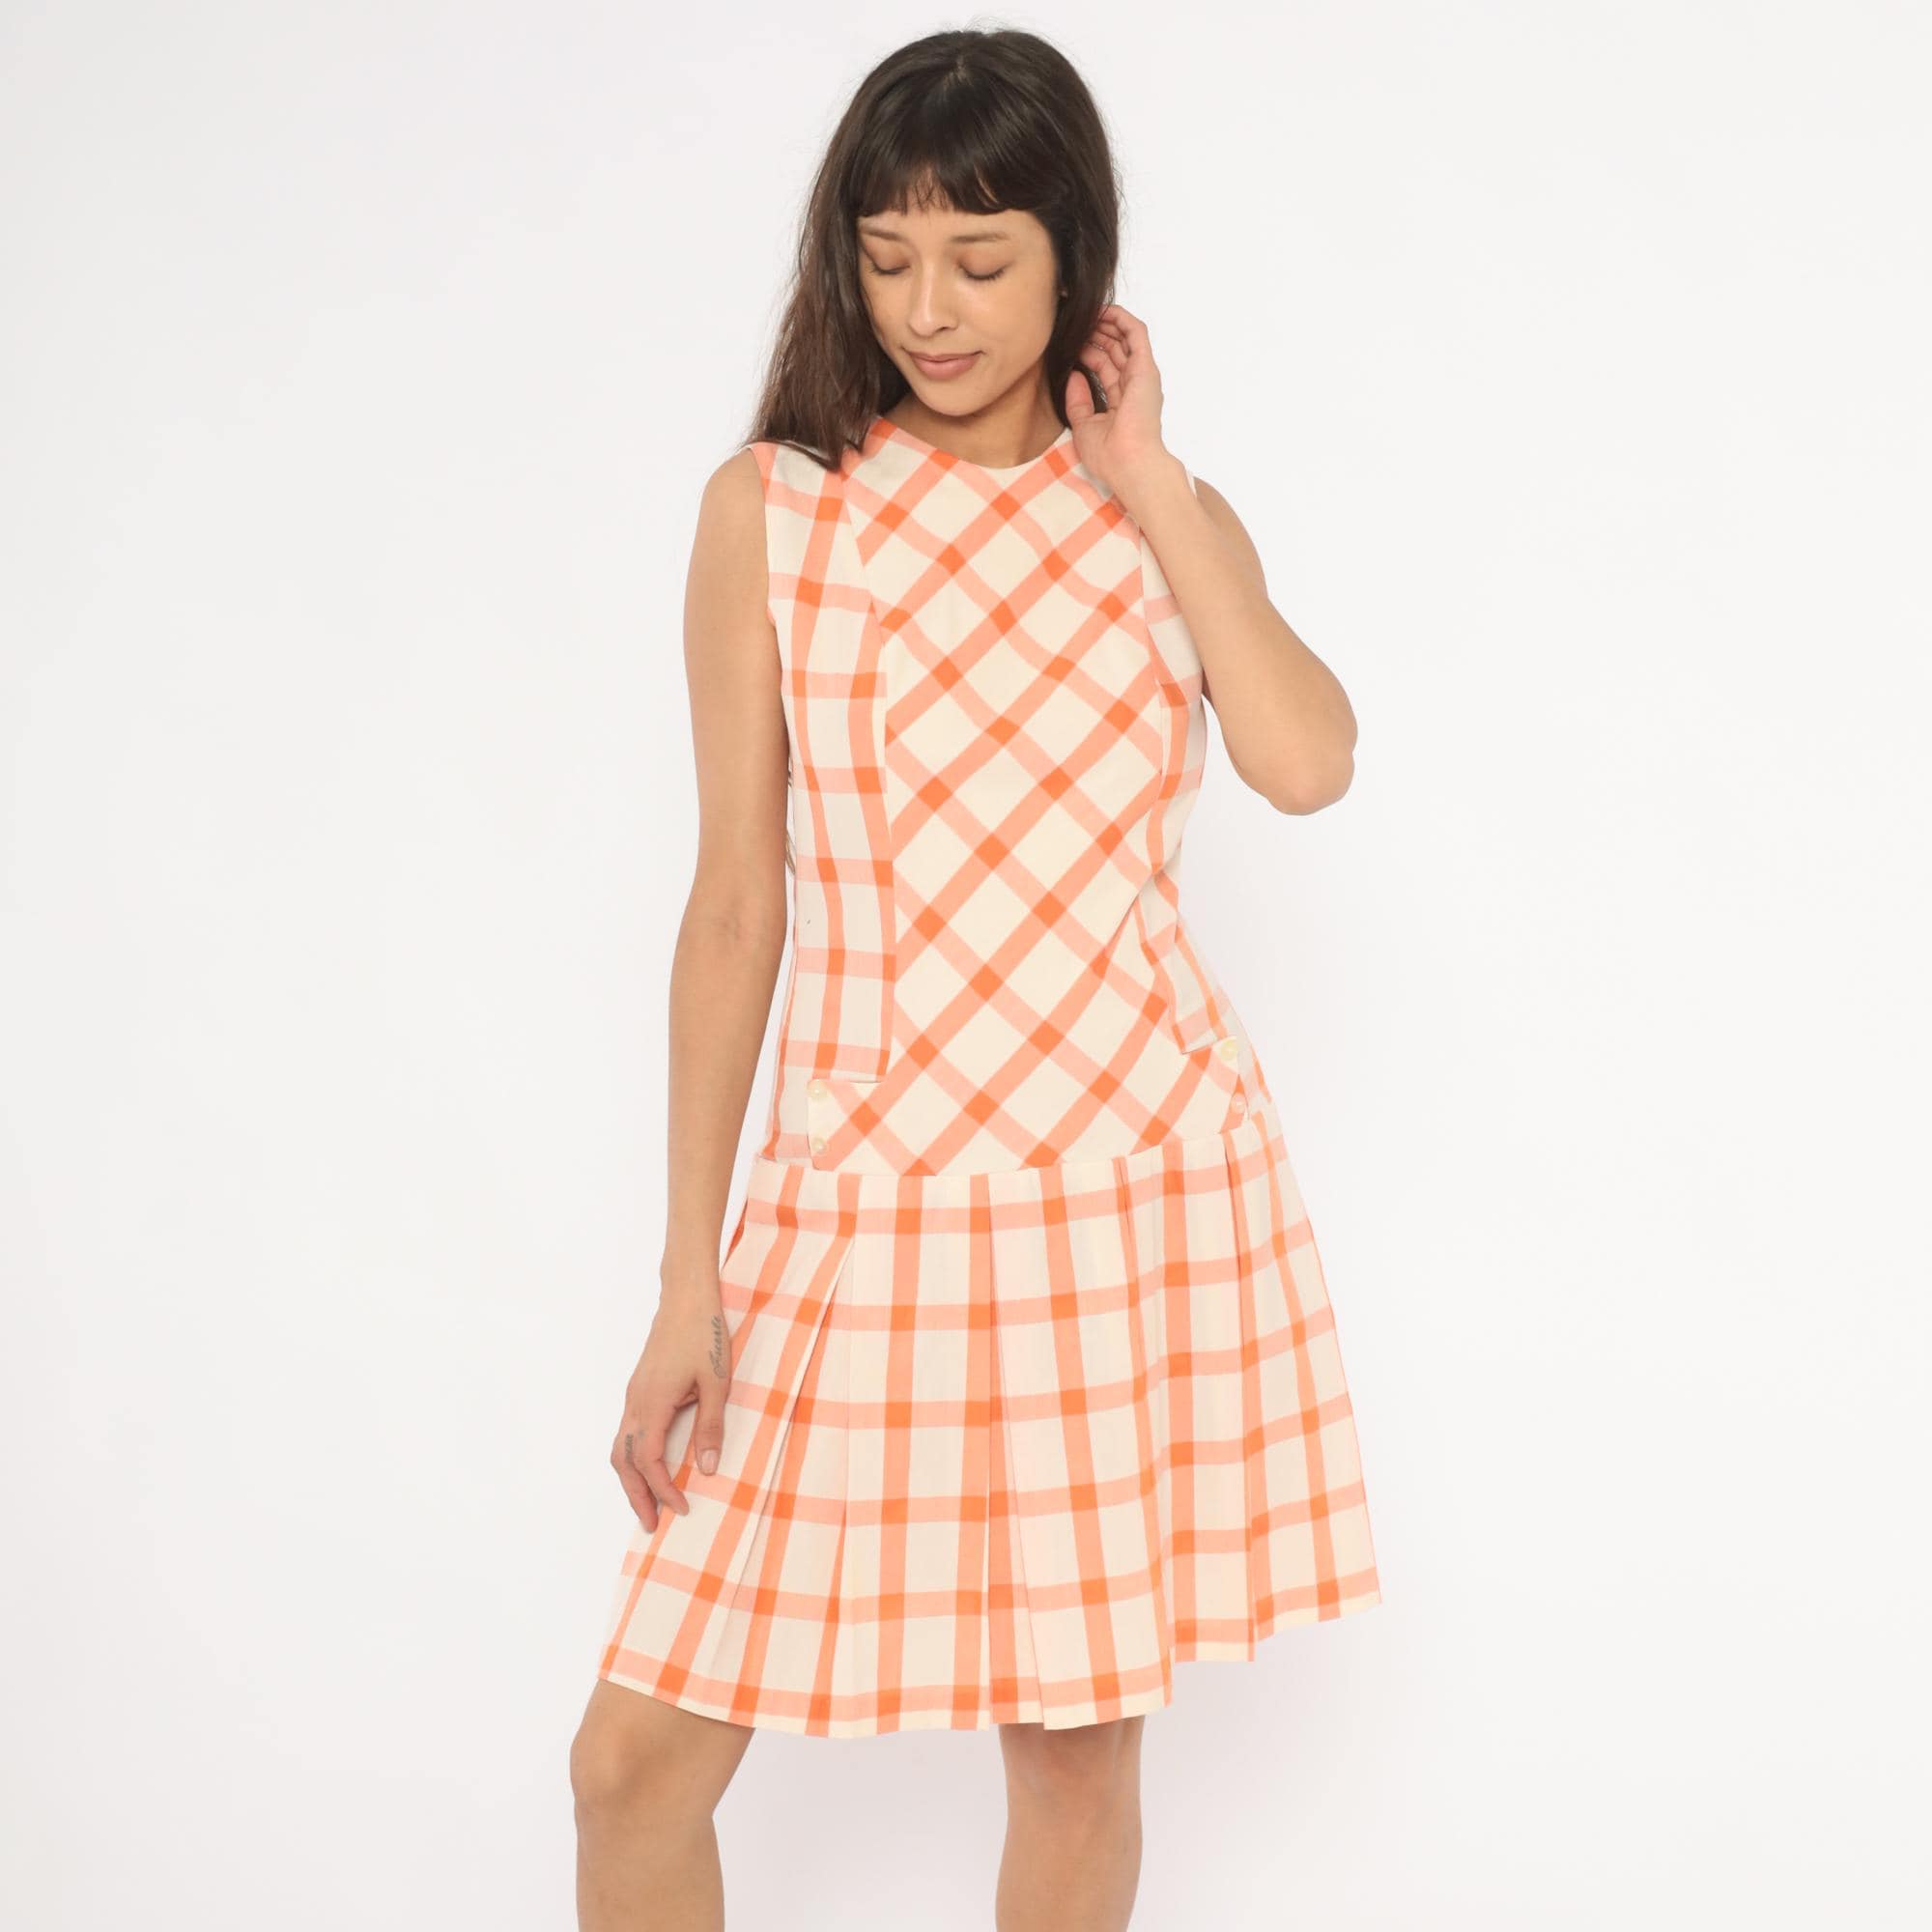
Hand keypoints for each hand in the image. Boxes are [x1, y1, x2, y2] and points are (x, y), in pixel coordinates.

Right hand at [609, 1291, 733, 1532]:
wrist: (687, 1296)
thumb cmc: (705, 1333)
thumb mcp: (717, 1381)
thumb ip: (711, 1426)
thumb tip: (706, 1469)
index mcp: (652, 1403)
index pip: (649, 1461)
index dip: (663, 1490)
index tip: (682, 1508)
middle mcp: (635, 1403)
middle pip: (624, 1461)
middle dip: (636, 1496)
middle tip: (652, 1525)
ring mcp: (633, 1395)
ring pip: (620, 1447)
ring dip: (631, 1479)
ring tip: (647, 1503)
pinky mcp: (639, 1388)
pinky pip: (627, 1433)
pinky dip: (633, 1458)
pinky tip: (650, 1465)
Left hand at [1065, 304, 1176, 499]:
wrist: (1129, 463)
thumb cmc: (1110, 455)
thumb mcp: (1084, 425)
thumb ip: (1078, 401)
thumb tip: (1073, 375)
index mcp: (1122, 402)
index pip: (1105, 368)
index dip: (1088, 352)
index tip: (1068, 343)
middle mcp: (1134, 386)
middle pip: (1114, 350)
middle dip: (1095, 334)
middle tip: (1073, 323)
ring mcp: (1141, 376)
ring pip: (1124, 338)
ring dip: (1106, 322)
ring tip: (1085, 311)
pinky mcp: (1146, 368)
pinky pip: (1135, 333)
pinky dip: (1120, 318)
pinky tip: (1102, 310)